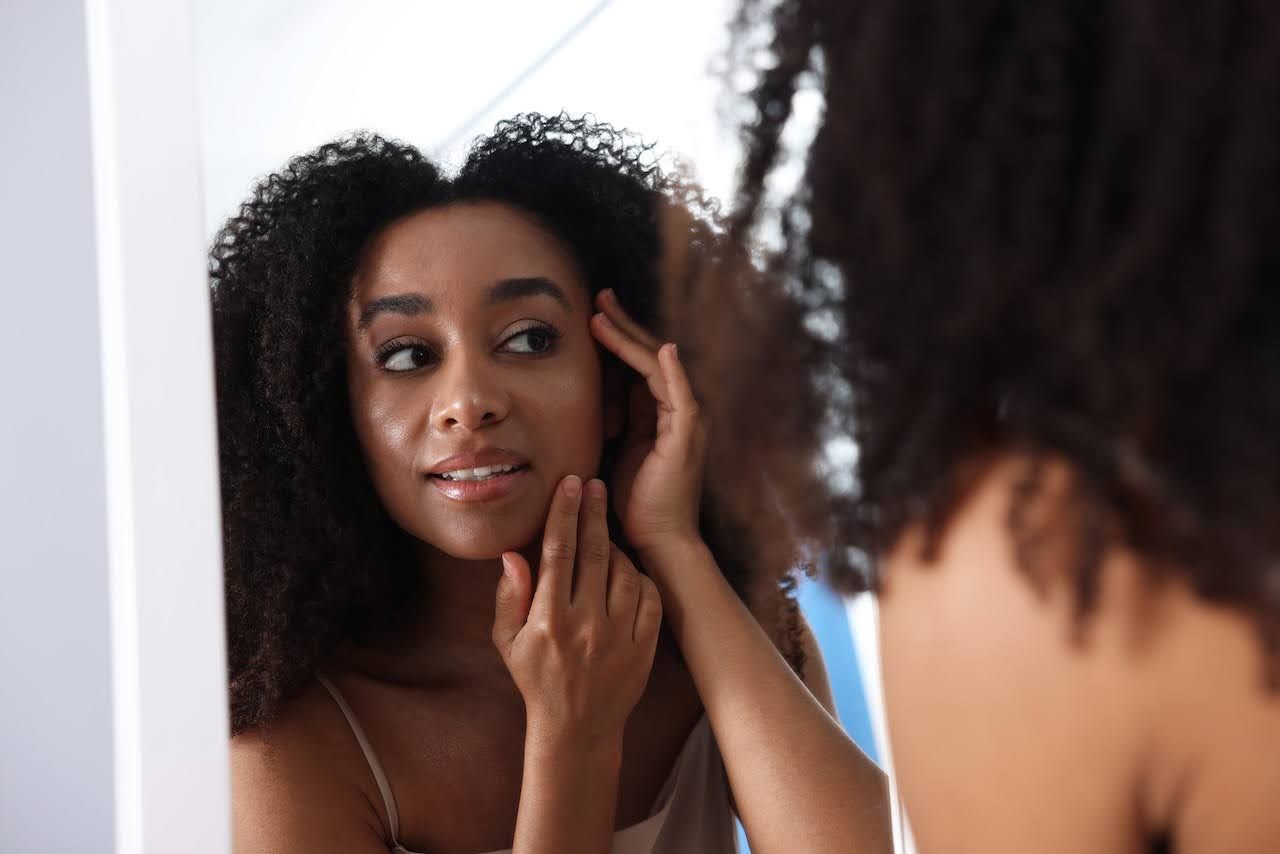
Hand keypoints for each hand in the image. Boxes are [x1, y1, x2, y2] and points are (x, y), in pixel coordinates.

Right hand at [492, 475, 662, 742]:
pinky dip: (640, 577)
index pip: (558, 553)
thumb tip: (512, 554)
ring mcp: (619, 637)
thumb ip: (509, 597)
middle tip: (595, 484)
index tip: (570, 484)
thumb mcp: (508, 642)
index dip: (564, 514)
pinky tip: (627, 571)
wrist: (577, 728)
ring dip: (616, 547)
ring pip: (625, 572)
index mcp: (549, 620)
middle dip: (594, 513)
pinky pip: (650, 597)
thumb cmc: (536, 679)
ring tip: (605, 536)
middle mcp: (586, 625)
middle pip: (594, 553)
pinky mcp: (644, 647)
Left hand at [590, 290, 708, 556]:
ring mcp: (687, 421)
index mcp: (660, 415)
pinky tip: (659, 348)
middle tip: (598, 296)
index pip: (639, 364)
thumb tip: (588, 398)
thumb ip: (613, 421)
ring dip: (630, 338)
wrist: (657, 541)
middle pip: (650, 355)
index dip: (617, 337)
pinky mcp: (688, 436)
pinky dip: (670, 370)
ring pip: (658, 366)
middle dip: (623, 325)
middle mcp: (678, 411)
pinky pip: (680, 394)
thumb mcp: (615, 452)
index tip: (591, 314)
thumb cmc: (633, 504)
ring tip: (601, 315)